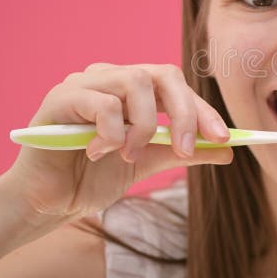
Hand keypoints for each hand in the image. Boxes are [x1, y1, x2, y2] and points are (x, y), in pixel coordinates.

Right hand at [5, 63, 231, 225]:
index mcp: (133, 89)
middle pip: (162, 74)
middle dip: (183, 113)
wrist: (48, 203)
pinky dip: (111, 132)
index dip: (203, 110)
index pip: (177, 86)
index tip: (224, 139)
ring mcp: (84, 83)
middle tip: (187, 150)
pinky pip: (102, 104)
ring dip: (142, 126)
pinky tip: (97, 153)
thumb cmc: (93, 178)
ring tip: (128, 155)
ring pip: (135, 82)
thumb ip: (183, 152)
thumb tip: (228, 150)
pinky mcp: (60, 98)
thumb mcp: (148, 164)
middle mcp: (110, 77)